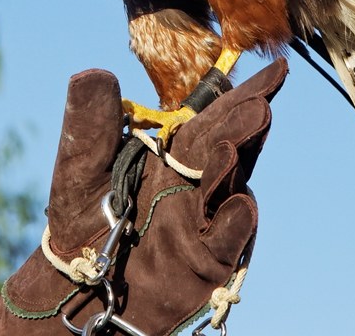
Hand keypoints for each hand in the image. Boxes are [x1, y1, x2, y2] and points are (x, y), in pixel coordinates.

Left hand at [0, 59, 286, 334]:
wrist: (79, 283)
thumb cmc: (84, 221)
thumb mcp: (80, 167)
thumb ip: (90, 125)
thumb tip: (93, 72)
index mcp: (176, 153)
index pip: (215, 117)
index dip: (243, 94)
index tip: (275, 70)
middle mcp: (199, 183)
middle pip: (227, 147)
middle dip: (242, 126)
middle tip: (257, 104)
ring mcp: (205, 221)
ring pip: (227, 189)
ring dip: (232, 167)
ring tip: (230, 146)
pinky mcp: (205, 261)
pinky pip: (225, 242)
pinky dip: (233, 224)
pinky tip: (238, 204)